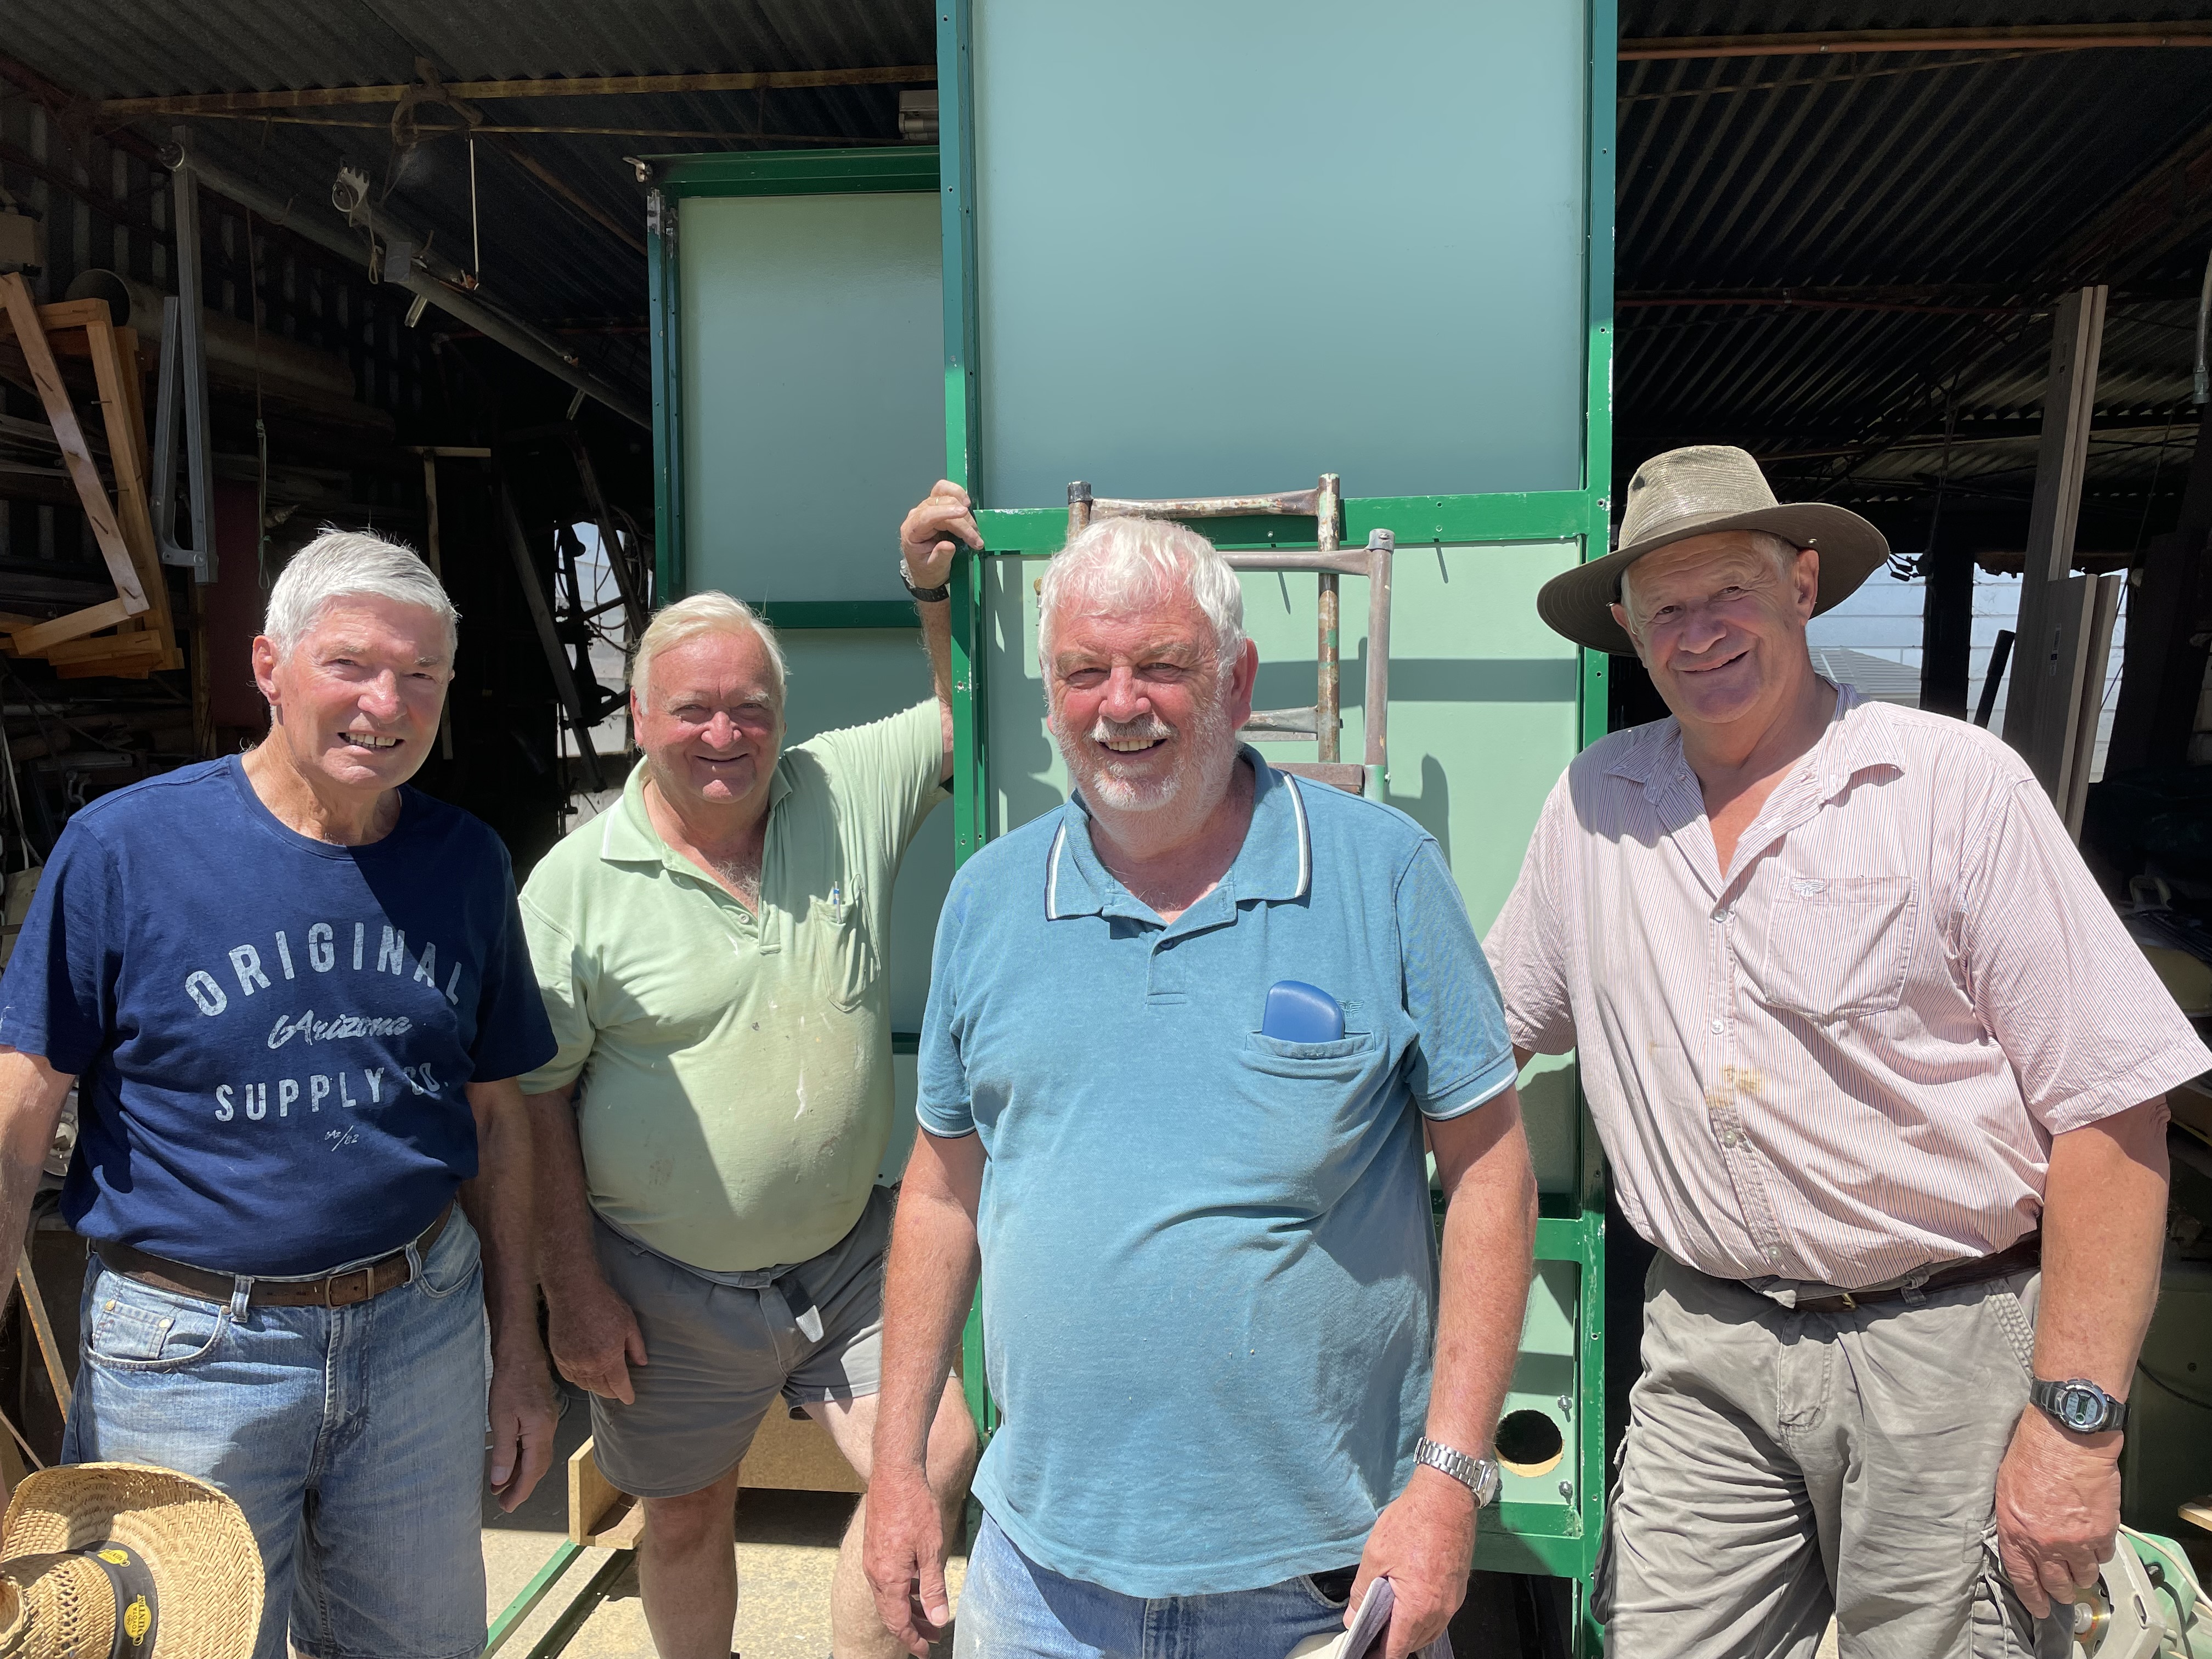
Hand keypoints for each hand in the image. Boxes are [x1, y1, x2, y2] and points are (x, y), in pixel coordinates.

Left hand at [486, 1336, 557, 1511]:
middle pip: (539, 1466)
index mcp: (540, 1432)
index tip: (507, 1506)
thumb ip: (503, 1451)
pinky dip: (524, 1457)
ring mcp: (548, 1421)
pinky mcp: (543, 1414)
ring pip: (538, 1456)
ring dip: (522, 1472)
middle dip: (522, 1486)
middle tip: (504, 1501)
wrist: (521, 1353)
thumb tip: (501, 1481)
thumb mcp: (501, 1419)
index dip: (520, 1491)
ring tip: (503, 1485)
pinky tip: (511, 1460)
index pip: (533, 1471)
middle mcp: (549, 1429)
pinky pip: (536, 1444)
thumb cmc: (509, 1382)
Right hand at [546, 1272, 647, 1403]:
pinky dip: (580, 1381)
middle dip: (611, 1393)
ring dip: (596, 1388)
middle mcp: (589, 1365)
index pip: (619, 1385)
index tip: (630, 1399)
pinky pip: (570, 1377)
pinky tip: (586, 1377)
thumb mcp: (629, 1323)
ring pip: (585, 1385)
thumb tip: (642, 1363)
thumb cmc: (605, 1304)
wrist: (574, 1293)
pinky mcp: (559, 1357)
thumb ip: (636, 1346)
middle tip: (618, 1393)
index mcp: (609, 1358)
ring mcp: (572, 1362)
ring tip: (604, 1387)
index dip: (625, 1394)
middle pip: (601, 1388)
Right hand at [863, 1462, 952, 1657]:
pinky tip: (917, 1587)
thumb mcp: (931, 1549)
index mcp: (889, 1577)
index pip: (898, 1622)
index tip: (924, 1652)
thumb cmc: (916, 1508)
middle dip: (911, 1628)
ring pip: (888, 1597)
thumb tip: (937, 1619)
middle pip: (891, 1613)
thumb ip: (933, 1587)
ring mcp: (873, 1560)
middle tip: (932, 1637)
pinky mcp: (874, 1548)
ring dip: (908, 1609)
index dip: (911, 1640)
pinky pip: (886, 1580)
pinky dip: (901, 1591)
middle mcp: (875, 1573)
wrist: (895, 1473)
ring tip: (929, 1615)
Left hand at [899, 480, 981, 592]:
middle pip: (943, 506)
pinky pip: (945, 491)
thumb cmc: (926, 568)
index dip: (946, 512)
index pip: (928, 515)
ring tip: (973, 529)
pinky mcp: (936, 507)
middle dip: (964, 523)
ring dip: (964, 512)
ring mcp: (927, 509)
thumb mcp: (933, 568)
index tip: (963, 513)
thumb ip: (940, 557)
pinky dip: (958, 494)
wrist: (925, 570)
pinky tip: (966, 504)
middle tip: (975, 539)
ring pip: (946, 496)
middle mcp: (918, 516)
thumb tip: (949, 545)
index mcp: (912, 531)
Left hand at [1348, 1466, 1475, 1656]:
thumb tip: (1352, 1616)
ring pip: (1428, 1632)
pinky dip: (1422, 1619)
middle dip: (1392, 1644)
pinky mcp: (1458, 1589)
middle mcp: (1440, 1611)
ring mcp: (1453, 1601)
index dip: (1377, 1654)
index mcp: (1417, 1607)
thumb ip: (1362, 1591)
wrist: (1447, 1497)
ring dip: (1408, 1633)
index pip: (1396, 1649)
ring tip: (1386, 1622)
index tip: (1363, 1651)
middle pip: (1414, 1643)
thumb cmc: (1412, 1521)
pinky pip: (1439, 1616)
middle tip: (1369, 1634)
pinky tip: (1407, 1606)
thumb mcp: (1375, 1555)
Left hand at [1993, 1404, 2121, 1617]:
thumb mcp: (2006, 1488)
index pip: (2023, 1578)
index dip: (2033, 1597)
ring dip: (2082, 1573)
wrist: (2066, 1438)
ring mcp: (2076, 1541)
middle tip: (2064, 1590)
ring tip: (2080, 1565)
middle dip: (2061, 1590)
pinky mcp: (2102, 1533)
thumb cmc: (2031, 1454)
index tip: (2040, 1608)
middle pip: (2057, 1584)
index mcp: (2016, 1531)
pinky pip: (2104, 1556)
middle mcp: (2045, 1543)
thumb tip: (2021, 1538)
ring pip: (2084, 1575)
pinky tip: (2095, 1542)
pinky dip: (2100, 1552)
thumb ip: (2015, 1520)